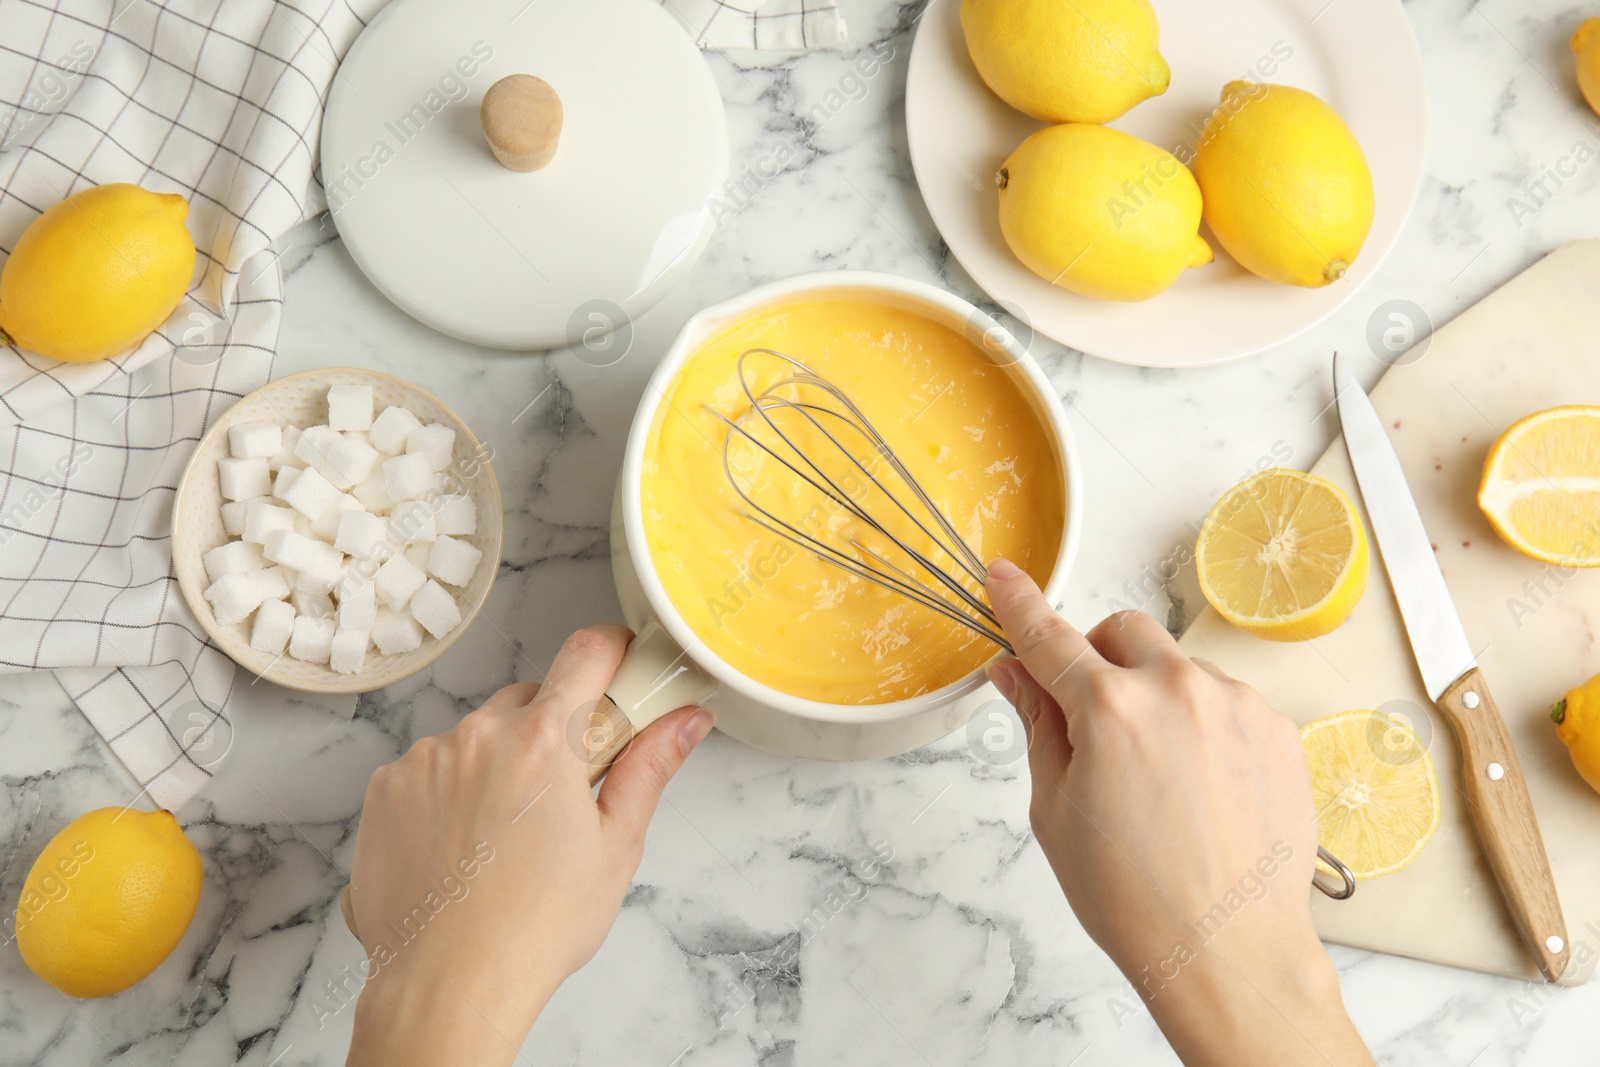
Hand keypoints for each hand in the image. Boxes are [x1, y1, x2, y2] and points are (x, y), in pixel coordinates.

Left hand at [345, 625, 713, 1066]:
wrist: (447, 984)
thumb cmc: (534, 928)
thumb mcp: (615, 847)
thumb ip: (650, 767)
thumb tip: (686, 720)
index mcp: (544, 741)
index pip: (588, 652)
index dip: (612, 651)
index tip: (621, 667)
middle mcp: (478, 736)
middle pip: (530, 699)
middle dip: (551, 731)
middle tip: (563, 793)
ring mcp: (424, 760)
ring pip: (476, 735)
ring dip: (496, 762)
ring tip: (504, 835)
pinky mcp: (385, 788)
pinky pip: (428, 766)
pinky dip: (448, 791)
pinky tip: (461, 844)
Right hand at [984, 559, 1370, 1066]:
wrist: (1228, 950)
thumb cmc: (1134, 897)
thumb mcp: (1057, 809)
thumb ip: (1039, 725)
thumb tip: (1015, 673)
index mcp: (1110, 709)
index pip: (1049, 637)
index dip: (1018, 605)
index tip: (1002, 578)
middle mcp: (1178, 690)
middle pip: (1123, 630)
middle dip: (1097, 657)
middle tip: (1088, 716)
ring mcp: (1237, 705)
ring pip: (1178, 667)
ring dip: (1154, 696)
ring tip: (1155, 777)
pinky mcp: (1277, 729)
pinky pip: (1225, 701)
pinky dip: (1200, 725)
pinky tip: (1197, 787)